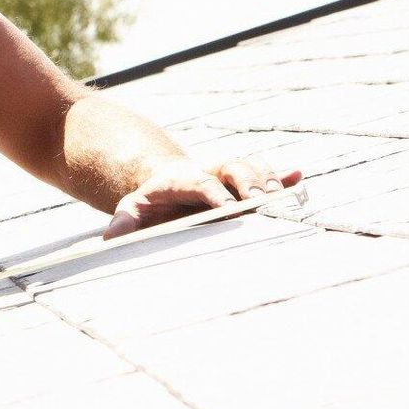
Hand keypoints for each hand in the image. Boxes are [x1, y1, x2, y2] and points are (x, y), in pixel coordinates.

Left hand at [103, 158, 301, 239]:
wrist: (162, 183)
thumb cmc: (149, 202)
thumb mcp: (131, 210)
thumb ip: (122, 224)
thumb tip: (109, 241)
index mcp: (182, 179)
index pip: (201, 182)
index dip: (214, 193)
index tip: (227, 207)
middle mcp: (209, 172)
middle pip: (232, 168)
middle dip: (246, 183)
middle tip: (257, 203)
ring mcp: (227, 174)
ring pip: (251, 167)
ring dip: (267, 180)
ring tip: (280, 195)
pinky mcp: (242, 181)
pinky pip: (265, 174)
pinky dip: (283, 177)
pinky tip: (299, 179)